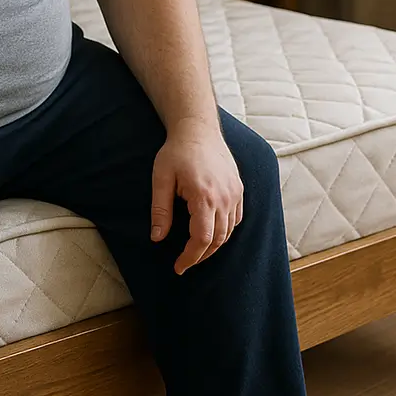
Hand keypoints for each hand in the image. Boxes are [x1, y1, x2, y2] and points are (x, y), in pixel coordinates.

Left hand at [150, 123, 243, 274]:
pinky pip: (237, 219)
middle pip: (218, 239)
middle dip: (201, 256)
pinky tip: (211, 233)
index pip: (202, 238)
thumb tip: (157, 238)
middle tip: (184, 263)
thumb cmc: (176, 152)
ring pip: (229, 231)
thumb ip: (160, 210)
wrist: (198, 129)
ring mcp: (235, 193)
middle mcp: (225, 197)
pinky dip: (225, 231)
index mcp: (204, 196)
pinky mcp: (239, 189)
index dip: (191, 256)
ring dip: (213, 245)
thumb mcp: (161, 178)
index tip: (179, 267)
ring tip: (195, 252)